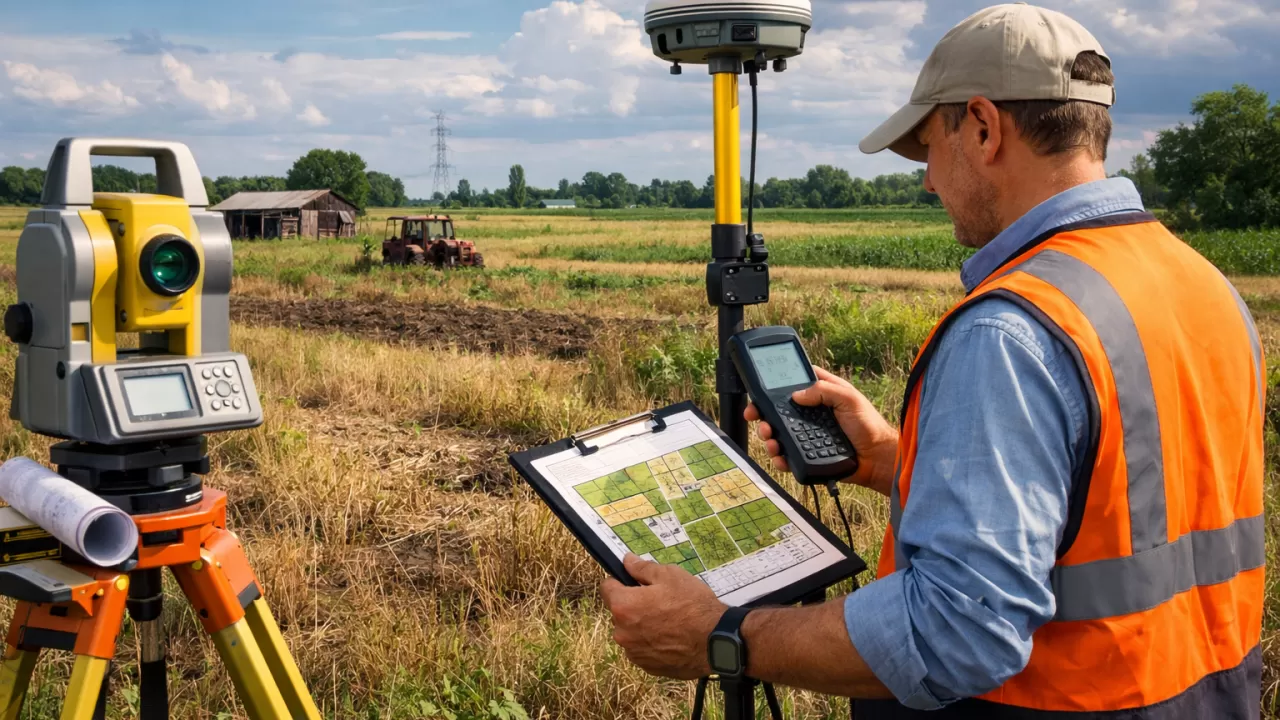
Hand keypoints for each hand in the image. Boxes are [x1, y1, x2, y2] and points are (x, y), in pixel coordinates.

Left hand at [600, 553, 726, 679]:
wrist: (716, 640)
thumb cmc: (693, 605)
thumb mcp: (670, 575)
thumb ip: (642, 568)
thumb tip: (627, 561)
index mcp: (623, 606)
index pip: (606, 588)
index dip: (620, 581)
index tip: (634, 582)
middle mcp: (622, 632)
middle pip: (620, 612)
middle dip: (634, 605)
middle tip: (659, 601)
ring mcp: (634, 652)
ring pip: (631, 632)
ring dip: (642, 625)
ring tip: (668, 621)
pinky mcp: (647, 666)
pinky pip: (643, 649)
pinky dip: (652, 642)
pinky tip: (671, 637)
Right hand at [744, 367, 898, 495]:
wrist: (877, 459)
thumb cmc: (869, 425)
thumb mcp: (849, 398)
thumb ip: (823, 391)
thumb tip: (796, 395)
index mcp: (820, 395)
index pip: (794, 384)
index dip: (776, 385)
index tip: (761, 388)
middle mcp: (810, 414)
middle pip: (779, 410)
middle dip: (763, 413)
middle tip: (755, 416)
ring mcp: (808, 435)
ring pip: (779, 433)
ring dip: (768, 436)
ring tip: (770, 439)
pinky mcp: (808, 454)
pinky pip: (787, 455)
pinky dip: (779, 457)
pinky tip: (779, 456)